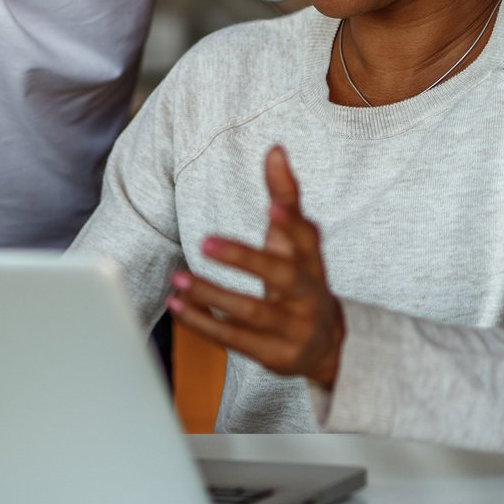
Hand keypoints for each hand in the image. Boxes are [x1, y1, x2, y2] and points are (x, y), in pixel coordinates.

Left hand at [168, 146, 345, 387]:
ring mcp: (292, 328)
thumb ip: (285, 197)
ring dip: (212, 294)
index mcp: (313, 262)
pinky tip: (178, 305)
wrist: (325, 347)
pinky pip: (235, 340)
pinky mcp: (273, 354)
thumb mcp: (297, 243)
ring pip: (252, 312)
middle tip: (204, 241)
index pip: (306, 239)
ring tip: (179, 277)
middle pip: (280, 276)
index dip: (291, 224)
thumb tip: (275, 149)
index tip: (273, 208)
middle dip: (244, 259)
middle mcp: (307, 295)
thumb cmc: (302, 281)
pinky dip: (204, 324)